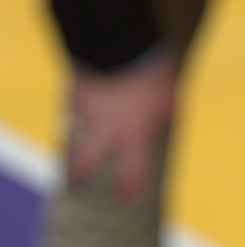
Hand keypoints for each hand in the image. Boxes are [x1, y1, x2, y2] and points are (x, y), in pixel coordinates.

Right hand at [67, 49, 179, 204]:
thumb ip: (166, 118)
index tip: (125, 201)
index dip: (128, 191)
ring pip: (72, 132)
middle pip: (84, 161)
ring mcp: (84, 111)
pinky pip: (71, 104)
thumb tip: (167, 123)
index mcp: (133, 135)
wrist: (125, 45)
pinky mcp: (73, 90)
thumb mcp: (172, 100)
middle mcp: (104, 129)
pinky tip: (77, 104)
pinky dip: (73, 108)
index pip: (131, 173)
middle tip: (76, 182)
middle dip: (79, 174)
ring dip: (72, 139)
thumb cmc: (156, 75)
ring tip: (72, 142)